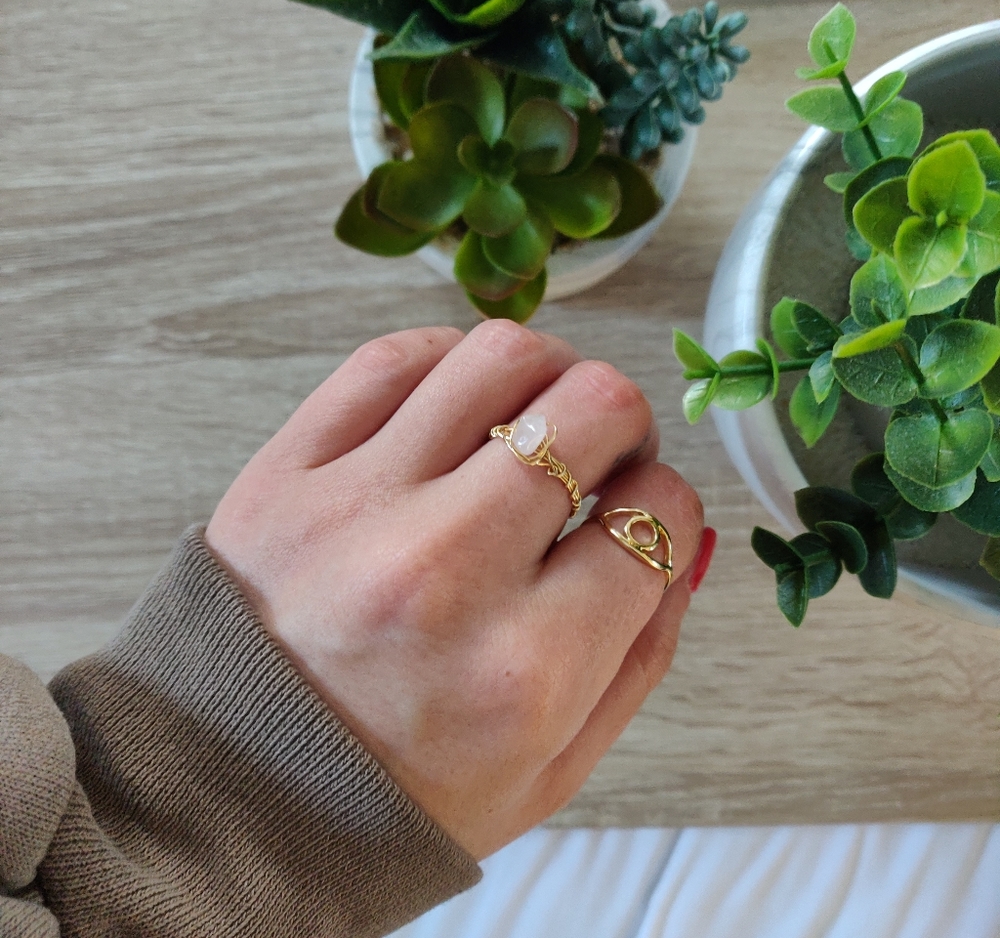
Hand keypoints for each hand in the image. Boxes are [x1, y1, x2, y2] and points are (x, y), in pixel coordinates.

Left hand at [205, 321, 706, 859]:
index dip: (666, 504)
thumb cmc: (397, 791)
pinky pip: (390, 358)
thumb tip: (683, 540)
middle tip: (606, 450)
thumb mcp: (551, 770)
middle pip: (592, 409)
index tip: (642, 510)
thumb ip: (640, 656)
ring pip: (500, 356)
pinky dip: (449, 360)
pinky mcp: (285, 472)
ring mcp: (356, 509)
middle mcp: (444, 575)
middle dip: (625, 422)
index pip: (651, 519)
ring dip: (550, 371)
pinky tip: (459, 400)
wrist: (232, 796)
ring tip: (540, 412)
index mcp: (524, 671)